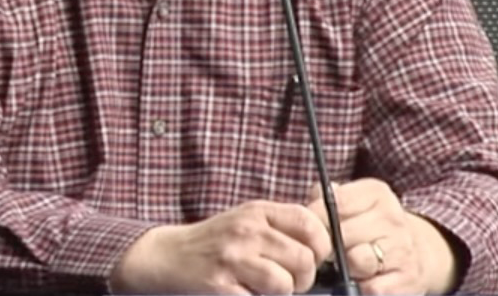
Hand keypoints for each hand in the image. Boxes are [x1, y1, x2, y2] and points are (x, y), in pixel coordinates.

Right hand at [110, 200, 332, 293]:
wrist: (169, 256)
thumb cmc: (217, 242)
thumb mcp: (248, 221)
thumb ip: (283, 225)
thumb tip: (328, 231)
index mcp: (258, 211)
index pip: (310, 223)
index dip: (321, 246)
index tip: (312, 258)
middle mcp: (247, 230)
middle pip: (303, 259)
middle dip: (304, 278)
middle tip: (289, 281)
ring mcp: (233, 258)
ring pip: (285, 284)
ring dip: (282, 294)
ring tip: (267, 290)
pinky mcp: (221, 287)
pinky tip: (247, 294)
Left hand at [308, 179, 458, 295]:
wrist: (418, 251)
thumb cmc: (372, 225)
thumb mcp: (355, 200)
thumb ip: (327, 197)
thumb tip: (308, 208)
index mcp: (376, 193)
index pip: (336, 202)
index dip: (316, 218)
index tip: (310, 228)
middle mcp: (392, 218)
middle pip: (343, 234)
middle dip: (329, 245)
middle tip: (326, 250)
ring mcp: (402, 249)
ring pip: (357, 261)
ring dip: (346, 267)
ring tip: (347, 264)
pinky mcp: (408, 279)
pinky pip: (371, 288)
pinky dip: (362, 287)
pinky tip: (363, 279)